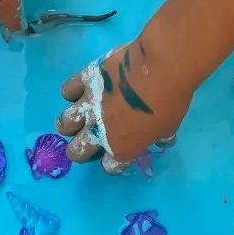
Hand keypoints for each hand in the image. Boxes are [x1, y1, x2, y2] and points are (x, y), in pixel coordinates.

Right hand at [55, 38, 189, 171]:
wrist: (160, 68)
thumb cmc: (169, 101)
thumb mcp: (170, 126)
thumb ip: (161, 136)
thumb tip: (163, 139)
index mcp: (121, 149)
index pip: (109, 166)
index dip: (113, 161)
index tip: (119, 152)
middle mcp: (98, 133)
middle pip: (76, 152)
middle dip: (81, 149)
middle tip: (90, 139)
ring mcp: (87, 106)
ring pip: (64, 125)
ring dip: (70, 124)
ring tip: (79, 118)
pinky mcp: (84, 81)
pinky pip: (67, 91)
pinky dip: (72, 92)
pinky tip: (80, 90)